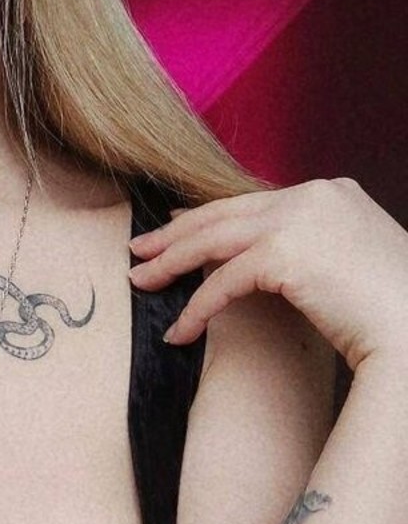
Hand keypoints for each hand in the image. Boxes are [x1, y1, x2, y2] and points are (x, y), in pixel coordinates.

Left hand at [127, 178, 407, 372]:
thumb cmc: (390, 312)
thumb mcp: (349, 260)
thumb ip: (311, 247)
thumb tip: (260, 260)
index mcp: (330, 192)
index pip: (251, 202)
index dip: (207, 217)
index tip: (174, 229)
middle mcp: (312, 196)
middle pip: (223, 213)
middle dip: (175, 234)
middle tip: (140, 251)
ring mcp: (297, 221)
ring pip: (212, 241)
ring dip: (169, 264)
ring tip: (140, 281)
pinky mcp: (284, 254)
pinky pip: (222, 282)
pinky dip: (196, 308)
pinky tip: (179, 331)